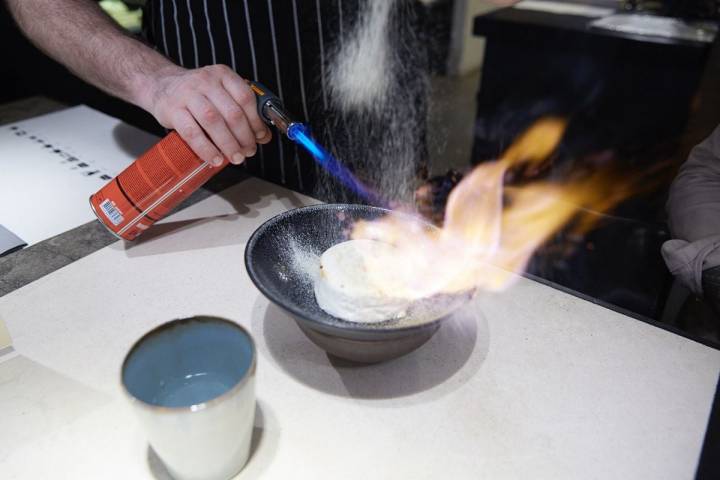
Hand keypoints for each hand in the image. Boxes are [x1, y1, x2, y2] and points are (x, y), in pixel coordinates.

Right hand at [139, 64, 271, 165]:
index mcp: (222, 75)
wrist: (161, 85)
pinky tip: (216, 159)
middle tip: (249, 151)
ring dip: (228, 144)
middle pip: (232, 112)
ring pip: (213, 122)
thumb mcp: (220, 92)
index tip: (260, 137)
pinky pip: (192, 133)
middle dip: (245, 137)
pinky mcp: (172, 110)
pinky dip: (207, 149)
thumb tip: (263, 136)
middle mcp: (206, 81)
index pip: (246, 98)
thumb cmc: (197, 93)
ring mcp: (187, 94)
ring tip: (236, 157)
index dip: (256, 121)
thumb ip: (241, 110)